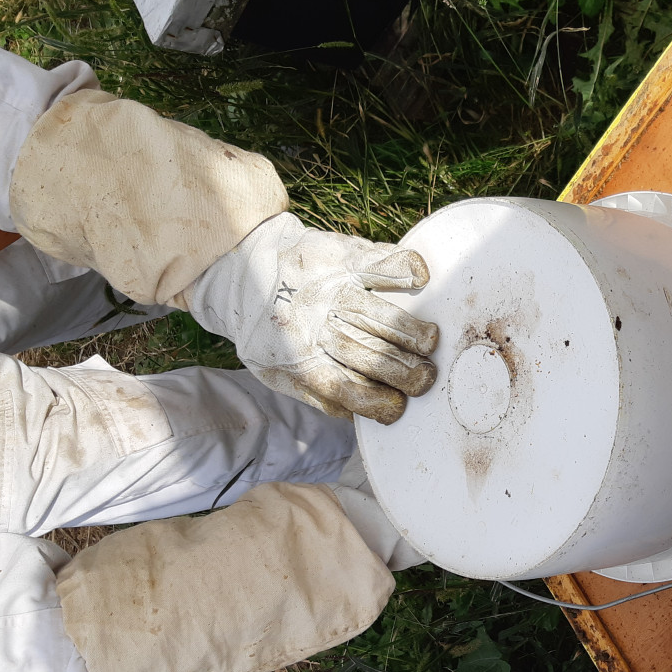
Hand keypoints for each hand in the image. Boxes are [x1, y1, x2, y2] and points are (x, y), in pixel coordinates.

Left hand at [187, 213, 438, 422]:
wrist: (241, 265)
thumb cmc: (265, 328)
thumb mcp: (275, 371)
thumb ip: (317, 395)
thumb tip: (357, 415)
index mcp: (301, 361)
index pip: (348, 390)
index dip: (380, 402)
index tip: (401, 405)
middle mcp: (317, 326)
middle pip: (369, 355)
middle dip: (404, 371)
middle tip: (426, 377)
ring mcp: (332, 289)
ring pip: (377, 315)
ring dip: (409, 330)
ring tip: (430, 342)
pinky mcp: (341, 257)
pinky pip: (378, 262)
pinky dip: (402, 269)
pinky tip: (420, 280)